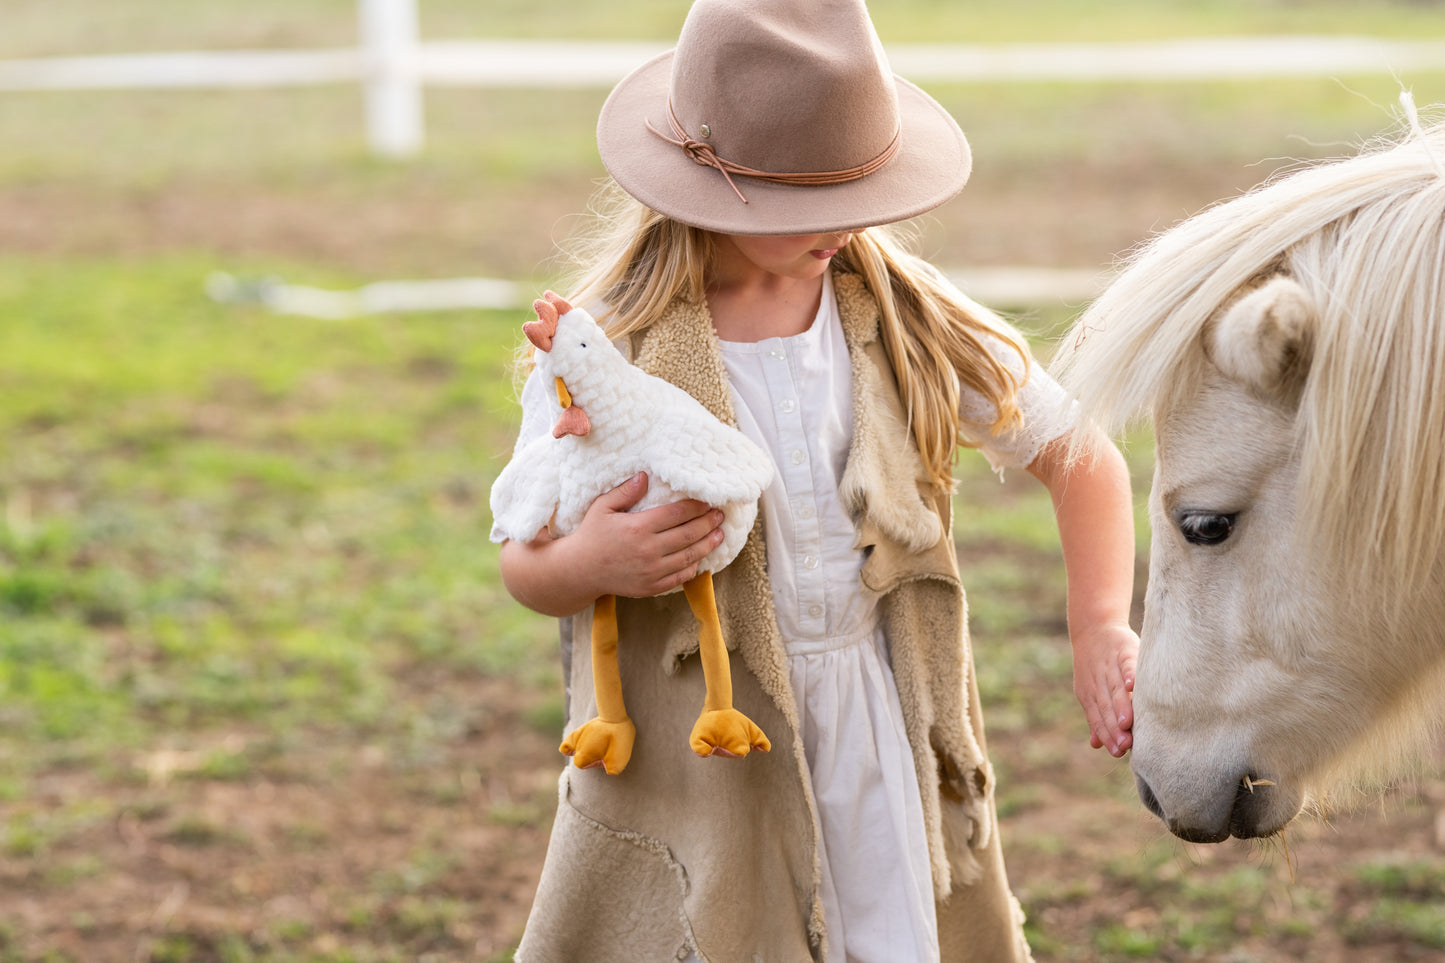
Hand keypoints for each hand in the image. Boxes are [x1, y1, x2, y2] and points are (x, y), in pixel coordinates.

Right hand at [570, 472, 725, 598]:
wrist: (580, 570)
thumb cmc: (592, 534)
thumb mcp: (602, 507)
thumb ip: (625, 491)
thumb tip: (645, 476)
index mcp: (638, 528)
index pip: (676, 514)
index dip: (696, 507)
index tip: (708, 501)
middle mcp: (648, 550)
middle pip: (688, 535)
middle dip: (707, 524)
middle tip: (720, 515)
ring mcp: (651, 571)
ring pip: (688, 557)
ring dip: (707, 545)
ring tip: (719, 534)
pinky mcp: (651, 587)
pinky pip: (679, 577)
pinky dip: (693, 567)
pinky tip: (701, 557)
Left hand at [1071, 620, 1137, 756]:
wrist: (1094, 628)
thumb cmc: (1098, 667)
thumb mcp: (1091, 691)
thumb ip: (1096, 717)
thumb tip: (1097, 745)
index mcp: (1090, 694)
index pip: (1098, 717)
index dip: (1107, 734)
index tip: (1117, 752)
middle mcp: (1098, 682)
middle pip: (1106, 707)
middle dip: (1114, 727)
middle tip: (1124, 745)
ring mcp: (1110, 666)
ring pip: (1115, 689)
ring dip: (1121, 706)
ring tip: (1127, 723)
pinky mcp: (1123, 650)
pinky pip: (1127, 663)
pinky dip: (1129, 674)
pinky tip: (1133, 686)